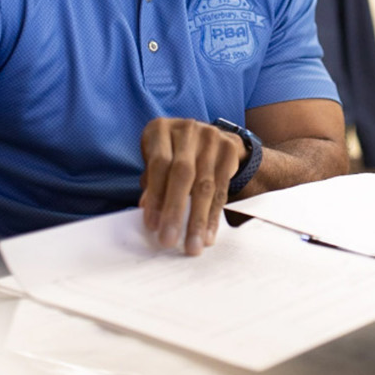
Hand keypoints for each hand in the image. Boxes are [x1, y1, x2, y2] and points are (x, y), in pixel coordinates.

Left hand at [138, 117, 246, 255]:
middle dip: (175, 210)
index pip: (159, 164)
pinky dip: (214, 216)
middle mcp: (187, 129)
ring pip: (205, 185)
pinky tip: (209, 235)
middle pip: (183, 173)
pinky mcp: (229, 150)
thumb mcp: (157, 160)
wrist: (208, 136)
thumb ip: (152, 182)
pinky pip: (222, 189)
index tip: (152, 226)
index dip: (156, 195)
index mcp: (161, 129)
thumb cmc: (172, 153)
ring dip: (198, 220)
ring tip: (192, 246)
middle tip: (169, 240)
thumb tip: (146, 209)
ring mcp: (211, 138)